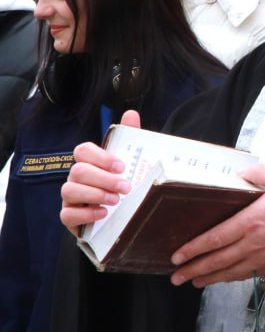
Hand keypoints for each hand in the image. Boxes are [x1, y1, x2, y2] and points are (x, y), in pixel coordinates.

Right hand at [60, 110, 140, 233]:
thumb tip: (130, 113)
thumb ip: (129, 138)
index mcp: (90, 163)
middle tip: (125, 187)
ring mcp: (71, 198)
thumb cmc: (121, 186)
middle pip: (78, 171)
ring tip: (116, 200)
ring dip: (95, 195)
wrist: (120, 217)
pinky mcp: (70, 217)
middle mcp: (77, 178)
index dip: (100, 156)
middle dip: (103, 179)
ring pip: (69, 190)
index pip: (83, 151)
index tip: (122, 166)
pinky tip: (104, 214)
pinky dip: (86, 214)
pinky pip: (67, 215)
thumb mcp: (130, 163)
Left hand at [169, 163, 264, 287]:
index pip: (215, 238)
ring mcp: (260, 257)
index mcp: (251, 221)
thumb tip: (238, 173)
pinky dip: (227, 279)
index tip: (177, 255)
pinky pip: (243, 275)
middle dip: (193, 269)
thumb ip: (256, 173)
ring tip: (190, 281)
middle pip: (216, 260)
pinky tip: (219, 279)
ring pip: (227, 272)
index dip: (193, 248)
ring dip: (206, 278)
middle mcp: (252, 243)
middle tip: (174, 275)